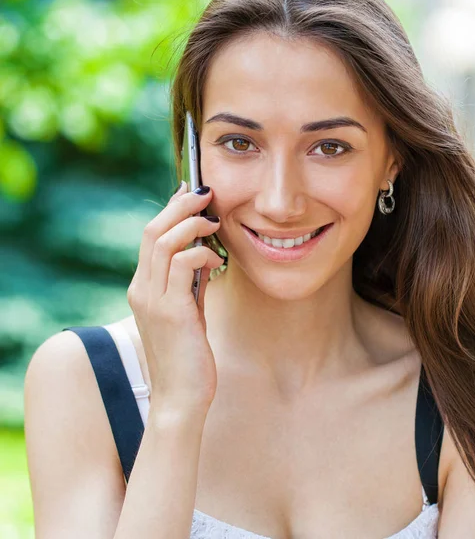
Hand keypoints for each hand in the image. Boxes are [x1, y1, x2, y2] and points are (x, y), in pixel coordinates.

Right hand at [127, 182, 223, 416]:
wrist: (181, 397)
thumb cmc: (188, 354)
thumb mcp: (188, 310)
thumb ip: (190, 282)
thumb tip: (203, 253)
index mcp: (144, 288)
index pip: (152, 238)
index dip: (170, 210)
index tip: (189, 191)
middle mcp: (141, 289)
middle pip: (154, 232)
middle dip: (180, 205)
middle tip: (204, 191)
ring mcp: (152, 300)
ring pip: (164, 242)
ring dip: (192, 223)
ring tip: (213, 221)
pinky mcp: (171, 311)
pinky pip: (182, 265)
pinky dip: (202, 253)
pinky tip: (218, 261)